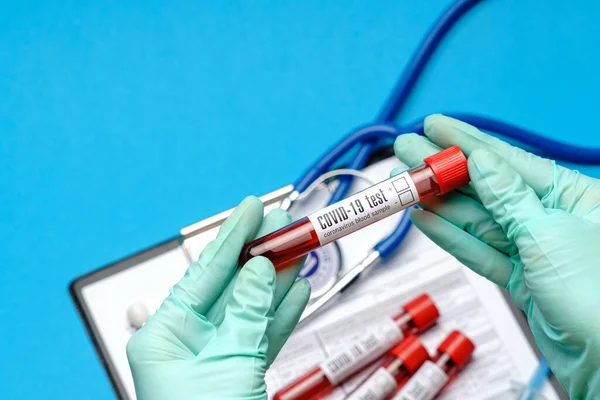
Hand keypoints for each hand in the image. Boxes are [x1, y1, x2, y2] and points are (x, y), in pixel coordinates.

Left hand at [126, 196, 310, 399]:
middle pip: (231, 285)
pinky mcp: (241, 372)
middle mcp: (188, 342)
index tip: (252, 208)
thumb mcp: (227, 362)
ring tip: (299, 248)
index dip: (232, 236)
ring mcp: (216, 357)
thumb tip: (257, 269)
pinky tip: (299, 290)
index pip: (203, 273)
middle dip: (260, 252)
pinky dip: (283, 312)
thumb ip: (245, 311)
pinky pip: (263, 334)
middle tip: (284, 223)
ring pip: (252, 307)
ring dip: (278, 278)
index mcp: (165, 336)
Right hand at [393, 114, 599, 398]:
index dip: (467, 141)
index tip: (436, 126)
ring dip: (439, 203)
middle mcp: (553, 218)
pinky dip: (450, 237)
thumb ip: (508, 197)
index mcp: (574, 196)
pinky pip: (479, 251)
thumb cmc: (599, 296)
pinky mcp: (520, 278)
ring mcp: (534, 249)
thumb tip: (480, 162)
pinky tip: (424, 219)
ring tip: (406, 185)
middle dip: (445, 170)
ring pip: (477, 220)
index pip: (510, 160)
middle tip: (408, 152)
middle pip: (487, 188)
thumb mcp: (547, 233)